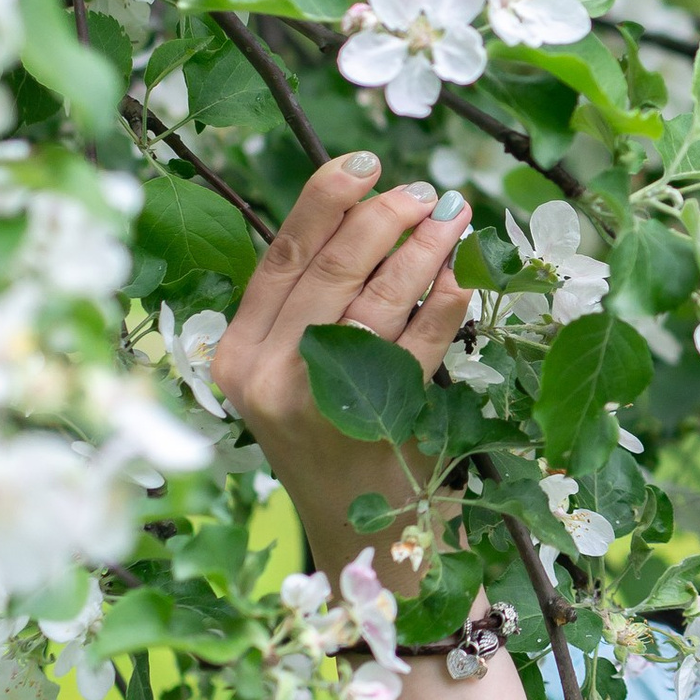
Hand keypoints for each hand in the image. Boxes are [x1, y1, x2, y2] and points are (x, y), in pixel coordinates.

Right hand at [214, 153, 473, 585]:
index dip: (325, 200)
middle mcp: (266, 377)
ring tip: (454, 217)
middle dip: (384, 217)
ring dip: (423, 249)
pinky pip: (419, 344)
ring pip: (376, 299)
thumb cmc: (334, 435)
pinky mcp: (373, 424)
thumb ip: (314, 304)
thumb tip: (374, 208)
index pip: (282, 258)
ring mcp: (318, 404)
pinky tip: (462, 276)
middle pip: (330, 269)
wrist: (360, 537)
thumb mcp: (297, 372)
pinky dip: (445, 303)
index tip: (366, 162)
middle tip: (424, 191)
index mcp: (237, 354)